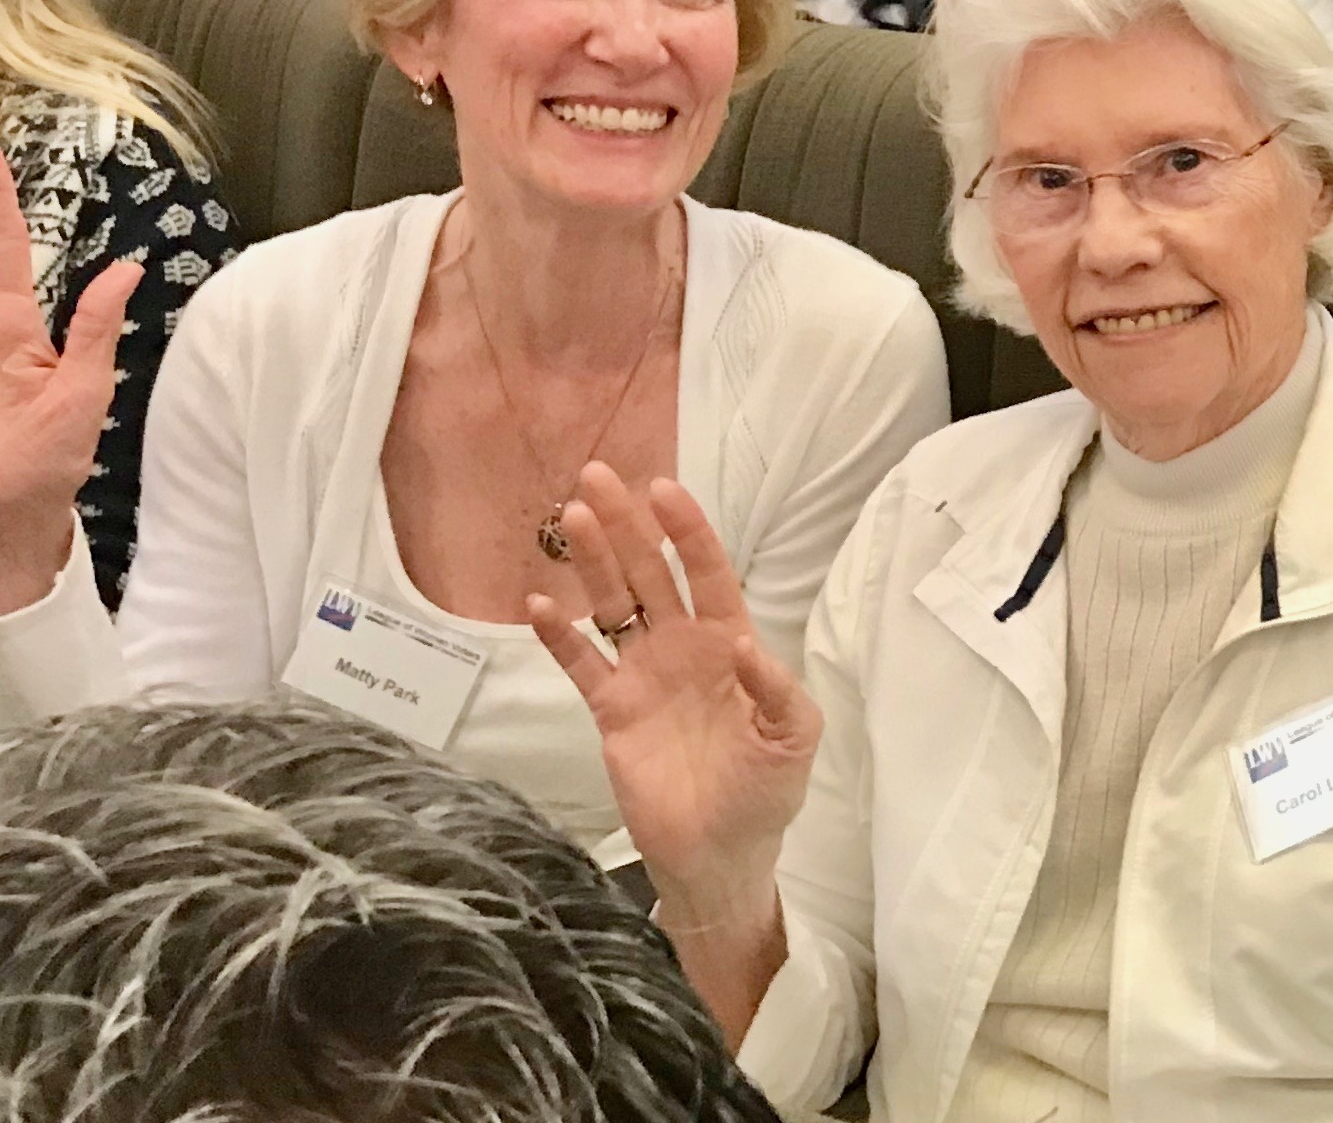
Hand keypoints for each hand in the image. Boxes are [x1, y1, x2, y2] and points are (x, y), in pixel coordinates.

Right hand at [528, 464, 819, 917]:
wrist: (719, 855)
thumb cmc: (765, 793)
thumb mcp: (793, 739)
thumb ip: (776, 691)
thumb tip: (745, 648)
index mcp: (730, 643)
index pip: (707, 572)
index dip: (687, 532)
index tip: (663, 489)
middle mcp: (683, 647)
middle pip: (651, 573)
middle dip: (626, 525)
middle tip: (596, 478)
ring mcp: (644, 675)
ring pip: (613, 604)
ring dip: (592, 563)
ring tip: (568, 519)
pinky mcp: (611, 711)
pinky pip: (582, 663)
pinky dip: (560, 635)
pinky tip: (540, 602)